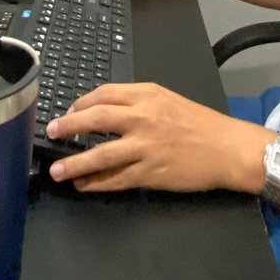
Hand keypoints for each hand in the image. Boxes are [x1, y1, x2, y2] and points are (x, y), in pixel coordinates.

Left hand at [45, 83, 268, 193]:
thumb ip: (138, 102)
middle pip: (96, 119)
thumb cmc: (200, 124)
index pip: (104, 93)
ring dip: (75, 163)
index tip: (69, 112)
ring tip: (58, 170)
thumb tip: (103, 111)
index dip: (81, 103)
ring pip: (101, 154)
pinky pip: (116, 179)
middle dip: (69, 126)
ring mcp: (146, 147)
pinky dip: (96, 183)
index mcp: (147, 95)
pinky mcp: (151, 172)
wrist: (227, 148)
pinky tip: (84, 185)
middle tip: (52, 132)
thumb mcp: (168, 100)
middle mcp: (143, 117)